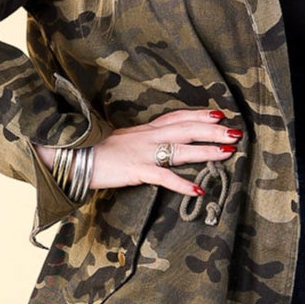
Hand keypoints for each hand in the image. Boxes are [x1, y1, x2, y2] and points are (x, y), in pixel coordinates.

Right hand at [35, 108, 242, 200]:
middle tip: (236, 131)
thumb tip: (151, 150)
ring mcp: (142, 152)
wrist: (68, 154)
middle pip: (186, 128)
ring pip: (181, 149)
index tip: (219, 113)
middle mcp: (147, 137)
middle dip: (213, 129)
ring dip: (206, 150)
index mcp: (143, 130)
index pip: (176, 117)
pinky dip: (183, 184)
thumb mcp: (119, 142)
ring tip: (228, 153)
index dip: (199, 114)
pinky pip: (164, 177)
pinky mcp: (135, 170)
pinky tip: (199, 190)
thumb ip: (137, 143)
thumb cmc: (91, 150)